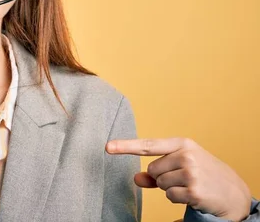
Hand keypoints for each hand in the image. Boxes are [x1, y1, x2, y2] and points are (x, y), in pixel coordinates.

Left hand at [106, 138, 251, 221]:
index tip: (107, 147)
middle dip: (163, 177)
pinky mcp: (193, 190)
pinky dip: (177, 198)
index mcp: (182, 144)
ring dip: (170, 188)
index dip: (126, 146)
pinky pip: (169, 196)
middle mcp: (186, 155)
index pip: (148, 145)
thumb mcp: (182, 166)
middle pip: (153, 169)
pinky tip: (193, 195)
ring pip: (160, 183)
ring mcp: (191, 172)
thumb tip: (136, 178)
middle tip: (184, 178)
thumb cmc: (204, 175)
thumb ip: (156, 171)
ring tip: (190, 185)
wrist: (234, 192)